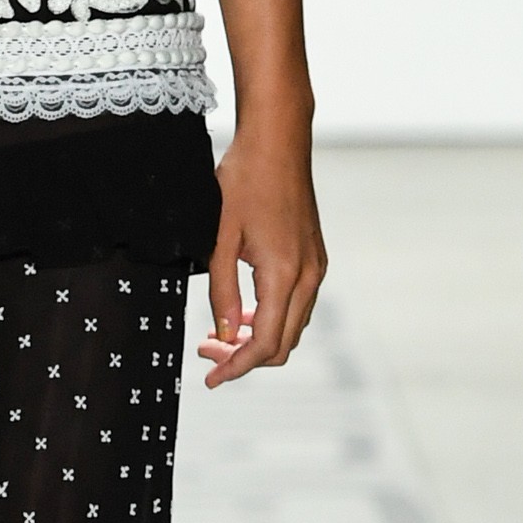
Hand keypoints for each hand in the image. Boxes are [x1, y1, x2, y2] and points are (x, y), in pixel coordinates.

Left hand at [197, 129, 325, 385]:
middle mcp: (308, 276)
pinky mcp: (315, 257)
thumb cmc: (244, 182)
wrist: (278, 143)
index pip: (265, 343)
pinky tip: (243, 311)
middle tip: (205, 353)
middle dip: (244, 357)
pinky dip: (271, 318)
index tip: (210, 380)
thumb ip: (221, 292)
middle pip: (283, 344)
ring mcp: (316, 267)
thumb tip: (223, 336)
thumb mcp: (219, 238)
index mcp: (284, 275)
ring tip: (219, 334)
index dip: (236, 368)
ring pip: (292, 326)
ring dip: (258, 338)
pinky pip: (297, 305)